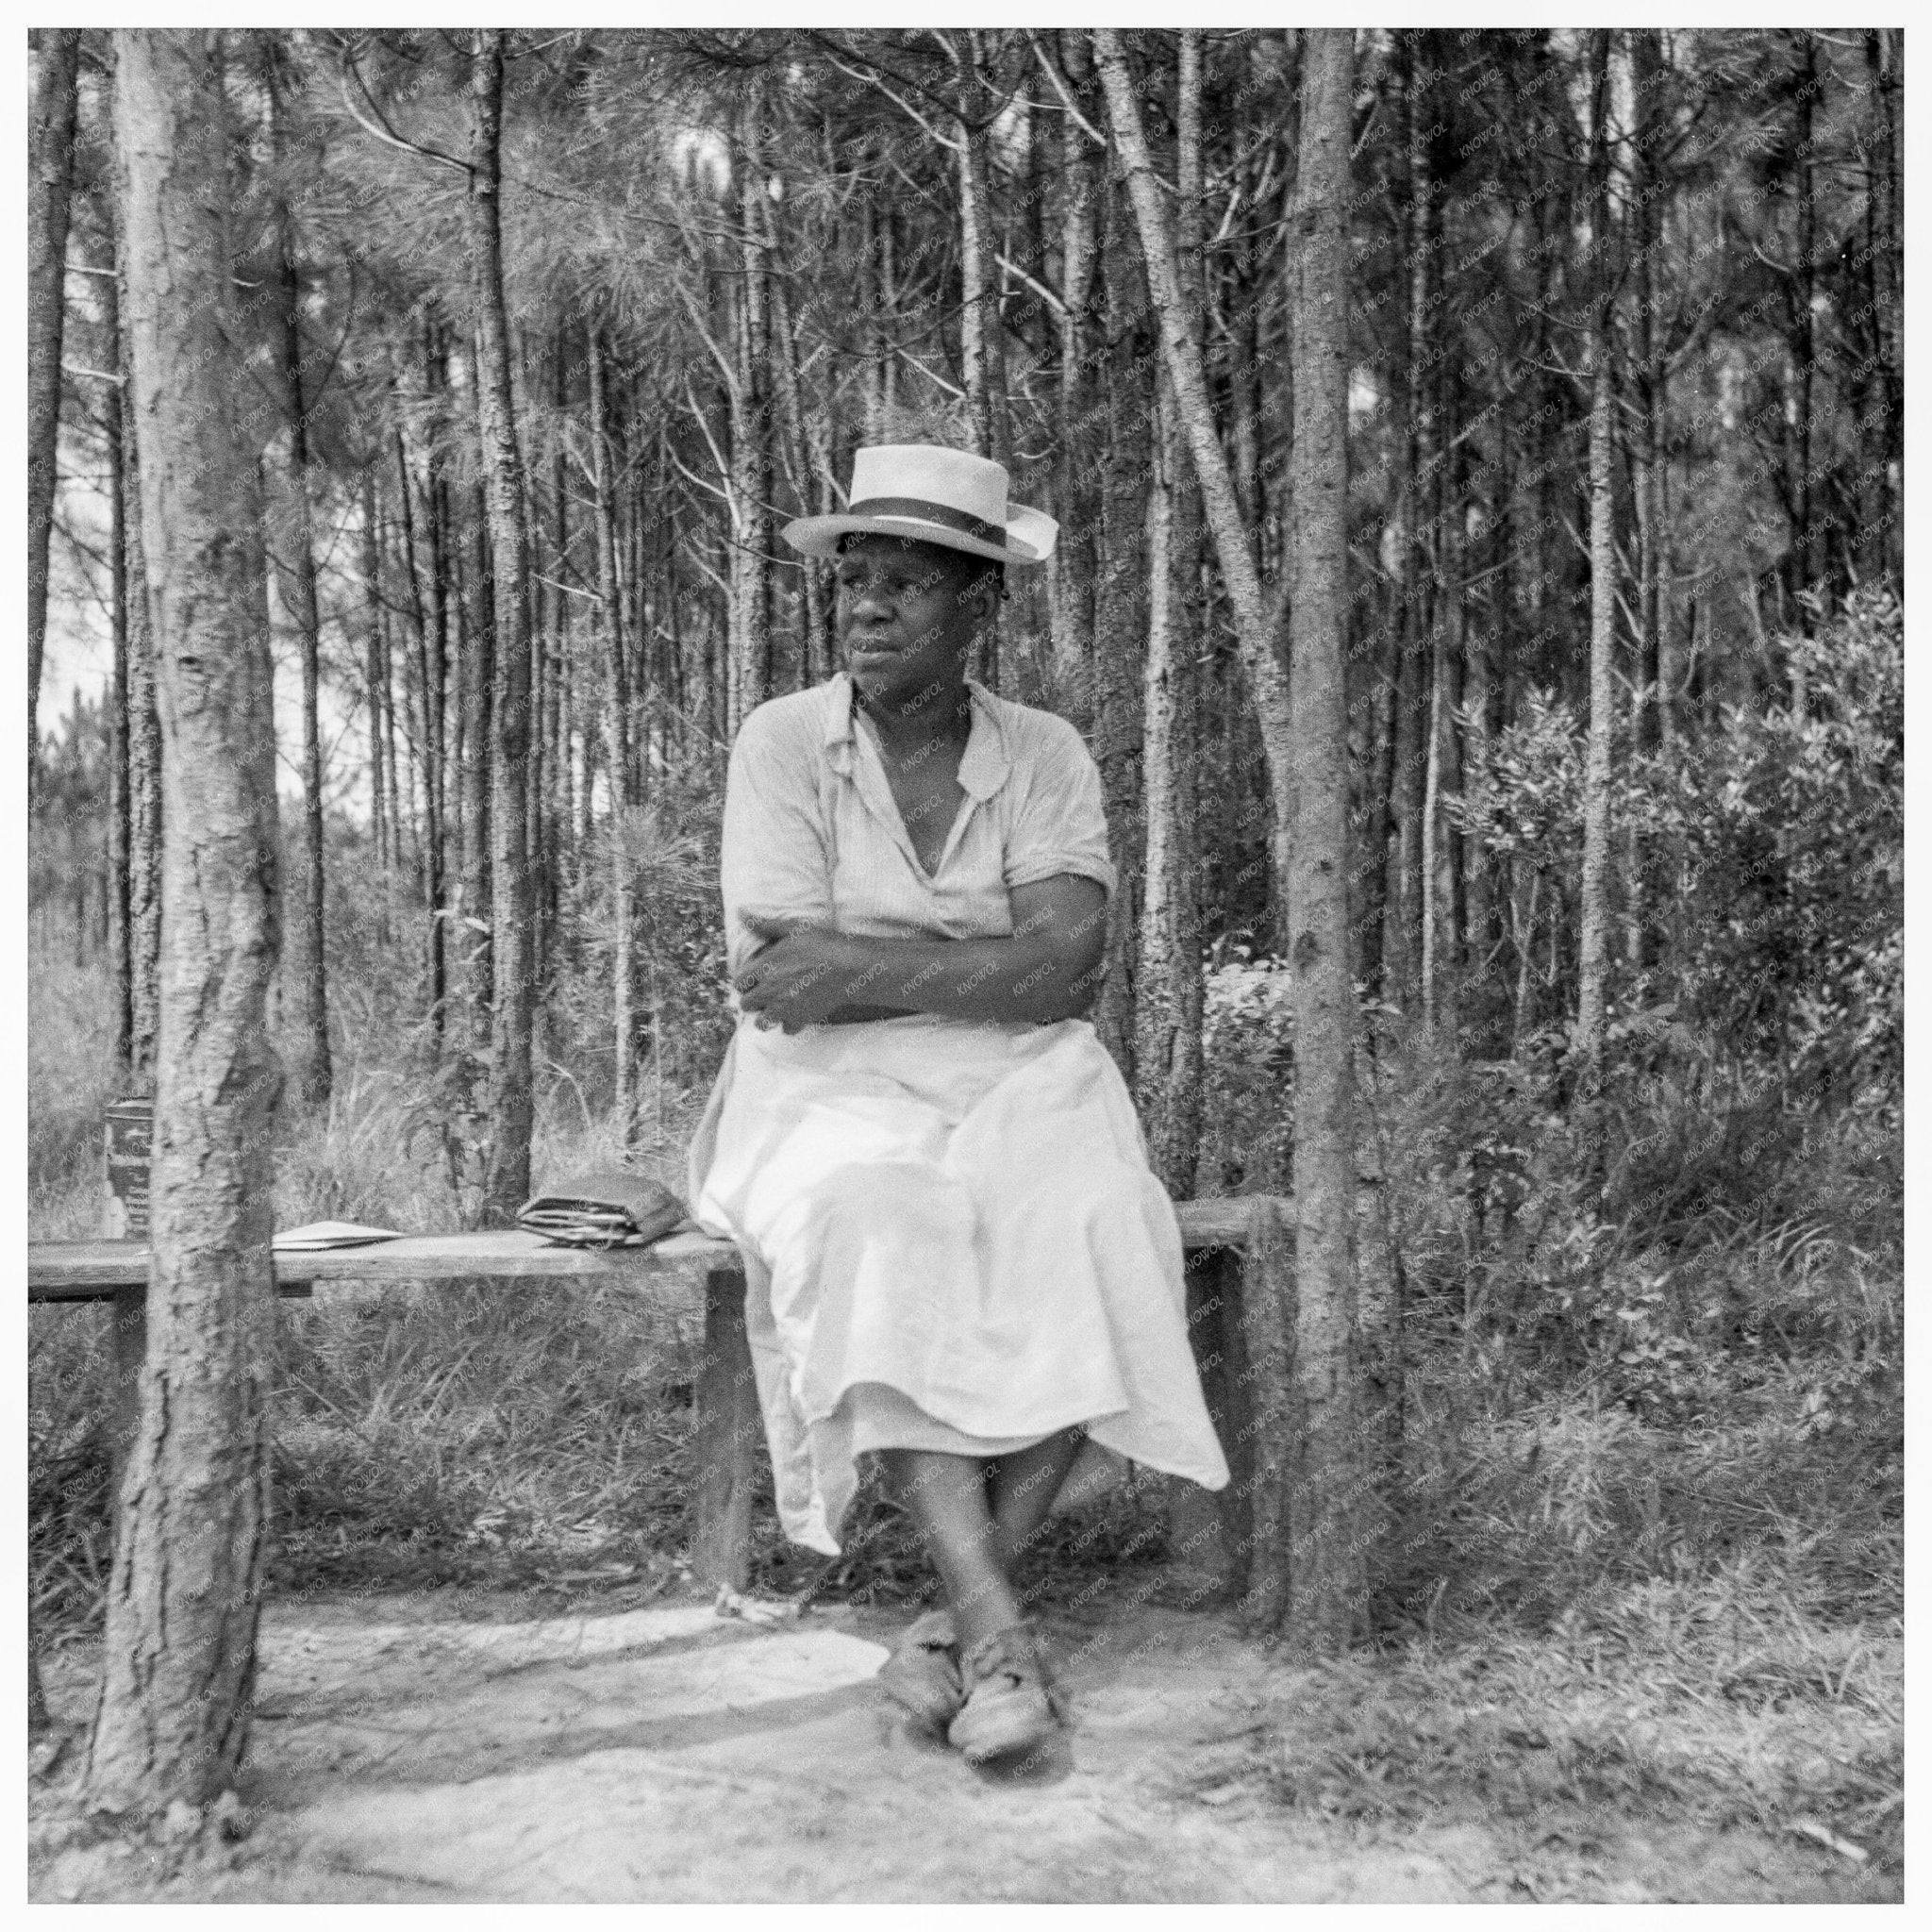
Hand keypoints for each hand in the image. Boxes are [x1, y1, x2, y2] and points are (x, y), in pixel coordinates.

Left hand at [735, 921, 869, 1032]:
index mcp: (765, 967)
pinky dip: (790, 1023)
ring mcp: (784, 1008)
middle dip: (754, 999)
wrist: (849, 967)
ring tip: (777, 1006)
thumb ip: (764, 924)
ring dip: (767, 1016)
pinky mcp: (801, 1019)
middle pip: (746, 1004)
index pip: (739, 982)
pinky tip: (797, 1011)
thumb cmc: (822, 944)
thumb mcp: (793, 928)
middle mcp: (770, 990)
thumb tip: (740, 912)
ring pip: (762, 1023)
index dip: (746, 980)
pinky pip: (786, 1030)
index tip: (756, 978)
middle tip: (766, 992)